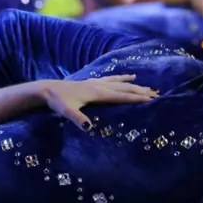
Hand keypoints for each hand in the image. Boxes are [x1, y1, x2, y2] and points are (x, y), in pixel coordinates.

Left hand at [38, 75, 157, 128]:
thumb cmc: (57, 101)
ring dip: (134, 84)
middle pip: (124, 88)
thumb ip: (77, 118)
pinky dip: (122, 77)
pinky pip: (112, 78)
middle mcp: (99, 85)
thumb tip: (88, 127)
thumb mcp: (66, 111)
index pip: (120, 96)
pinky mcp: (92, 82)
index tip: (151, 99)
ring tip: (148, 86)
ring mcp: (96, 82)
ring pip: (120, 82)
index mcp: (97, 93)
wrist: (46, 89)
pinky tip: (129, 76)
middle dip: (140, 91)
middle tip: (157, 94)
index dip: (136, 97)